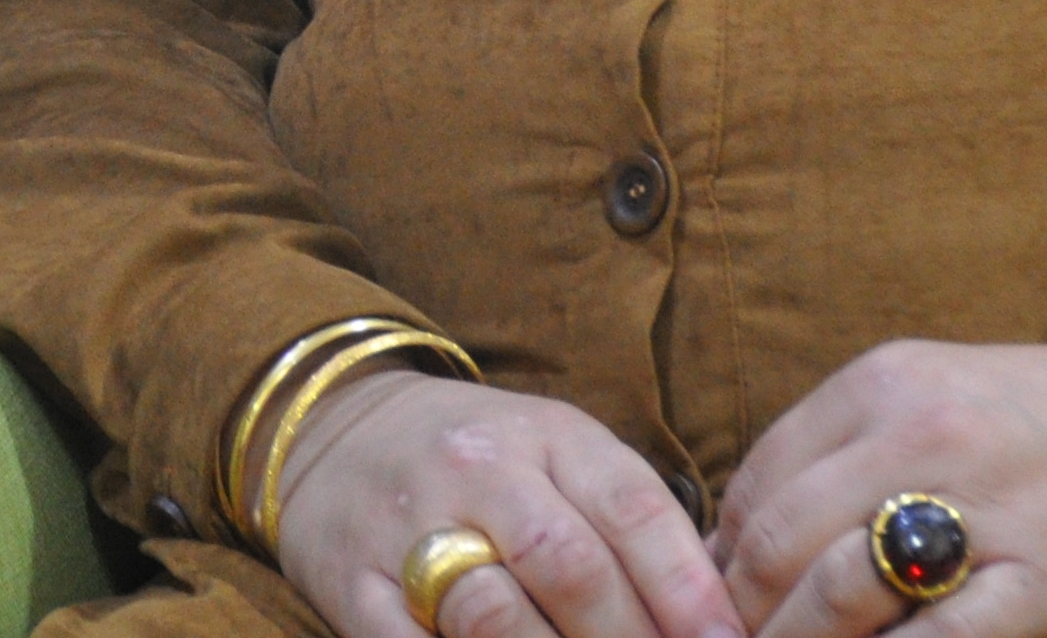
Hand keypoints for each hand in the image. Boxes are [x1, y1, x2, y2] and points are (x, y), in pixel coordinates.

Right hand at [274, 368, 750, 637]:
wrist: (333, 428)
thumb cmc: (479, 461)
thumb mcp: (558, 456)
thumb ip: (628, 519)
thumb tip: (713, 617)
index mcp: (547, 435)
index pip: (633, 507)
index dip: (688, 589)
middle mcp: (477, 469)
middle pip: (569, 564)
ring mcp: (408, 524)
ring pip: (490, 612)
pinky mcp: (351, 580)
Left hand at [705, 337, 1046, 637]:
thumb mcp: (934, 396)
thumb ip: (841, 454)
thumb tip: (737, 542)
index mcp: (884, 381)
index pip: (755, 482)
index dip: (716, 559)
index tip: (710, 607)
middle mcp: (920, 432)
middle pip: (776, 542)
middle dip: (738, 616)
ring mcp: (982, 507)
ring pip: (833, 593)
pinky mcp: (1041, 581)